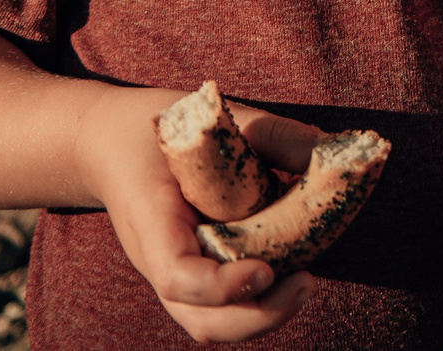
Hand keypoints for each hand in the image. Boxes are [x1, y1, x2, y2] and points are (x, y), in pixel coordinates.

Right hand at [73, 86, 322, 342]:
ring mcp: (177, 273)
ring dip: (264, 315)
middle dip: (257, 316)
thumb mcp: (208, 118)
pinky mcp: (197, 272)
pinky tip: (293, 269)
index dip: (219, 286)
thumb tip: (328, 148)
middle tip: (306, 282)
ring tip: (306, 282)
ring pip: (213, 323)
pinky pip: (224, 306)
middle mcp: (160, 260)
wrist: (113, 143)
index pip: (176, 275)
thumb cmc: (161, 130)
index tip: (264, 270)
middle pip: (201, 320)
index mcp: (151, 222)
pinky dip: (260, 300)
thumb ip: (268, 134)